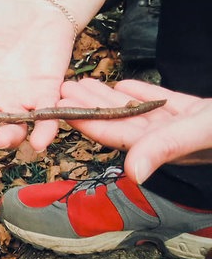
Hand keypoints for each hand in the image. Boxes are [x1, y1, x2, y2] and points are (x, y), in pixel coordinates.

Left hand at [59, 78, 211, 182]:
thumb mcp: (201, 131)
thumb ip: (167, 148)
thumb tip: (134, 174)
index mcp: (164, 147)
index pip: (114, 134)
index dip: (86, 121)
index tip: (61, 108)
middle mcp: (168, 139)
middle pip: (120, 121)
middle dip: (90, 106)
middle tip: (63, 90)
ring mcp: (182, 126)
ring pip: (138, 111)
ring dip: (111, 98)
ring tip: (85, 84)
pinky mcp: (198, 113)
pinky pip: (163, 103)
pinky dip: (142, 93)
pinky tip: (125, 85)